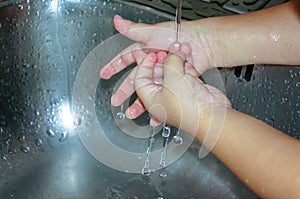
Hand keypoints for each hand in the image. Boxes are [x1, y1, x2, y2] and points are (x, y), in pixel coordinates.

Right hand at [100, 15, 215, 119]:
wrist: (201, 44)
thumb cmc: (178, 34)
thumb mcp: (153, 32)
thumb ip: (133, 29)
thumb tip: (117, 21)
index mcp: (143, 52)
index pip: (124, 60)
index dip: (114, 67)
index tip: (104, 74)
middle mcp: (151, 64)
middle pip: (134, 79)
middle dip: (124, 91)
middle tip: (116, 100)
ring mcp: (161, 74)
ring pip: (148, 90)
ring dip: (140, 102)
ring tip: (134, 112)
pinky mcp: (172, 81)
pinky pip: (163, 95)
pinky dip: (159, 104)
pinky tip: (155, 114)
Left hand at [135, 42, 230, 132]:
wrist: (212, 114)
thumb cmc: (189, 107)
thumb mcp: (172, 78)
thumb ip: (170, 62)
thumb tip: (173, 55)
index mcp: (151, 99)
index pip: (140, 79)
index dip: (145, 65)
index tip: (152, 55)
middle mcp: (163, 97)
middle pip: (157, 73)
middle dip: (163, 60)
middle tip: (168, 51)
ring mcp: (177, 93)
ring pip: (173, 72)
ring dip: (177, 60)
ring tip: (180, 49)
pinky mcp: (190, 89)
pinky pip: (185, 73)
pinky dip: (186, 65)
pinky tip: (188, 56)